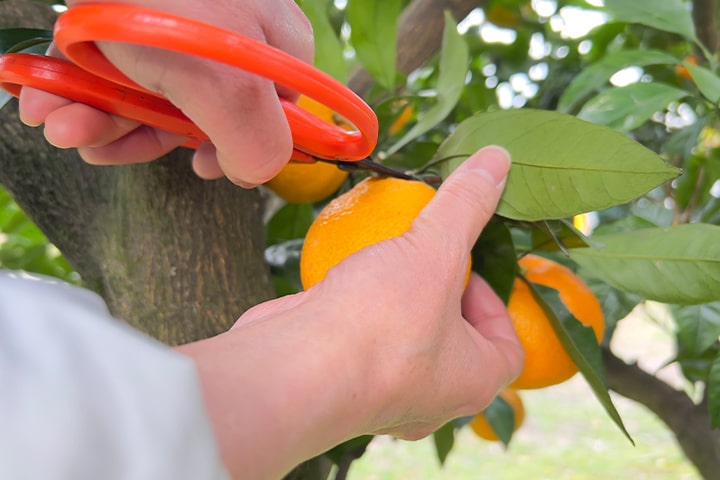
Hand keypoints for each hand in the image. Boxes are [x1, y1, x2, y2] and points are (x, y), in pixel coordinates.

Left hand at [18, 0, 313, 186]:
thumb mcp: (229, 85)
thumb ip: (256, 142)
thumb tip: (249, 174)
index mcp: (271, 50)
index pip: (268, 116)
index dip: (231, 147)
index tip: (196, 164)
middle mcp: (228, 41)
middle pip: (195, 111)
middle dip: (141, 136)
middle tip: (97, 144)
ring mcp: (177, 29)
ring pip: (145, 93)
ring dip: (98, 119)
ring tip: (60, 124)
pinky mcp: (129, 18)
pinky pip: (111, 67)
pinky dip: (78, 91)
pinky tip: (49, 101)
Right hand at [178, 146, 522, 478]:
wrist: (294, 368)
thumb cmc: (380, 321)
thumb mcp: (435, 250)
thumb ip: (465, 203)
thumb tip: (499, 158)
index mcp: (471, 380)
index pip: (508, 350)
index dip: (498, 305)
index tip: (470, 268)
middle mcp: (431, 396)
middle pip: (455, 343)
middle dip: (444, 297)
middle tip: (429, 257)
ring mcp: (380, 391)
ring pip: (403, 341)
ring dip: (399, 301)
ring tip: (389, 259)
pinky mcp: (339, 377)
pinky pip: (360, 341)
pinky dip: (358, 310)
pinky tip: (346, 277)